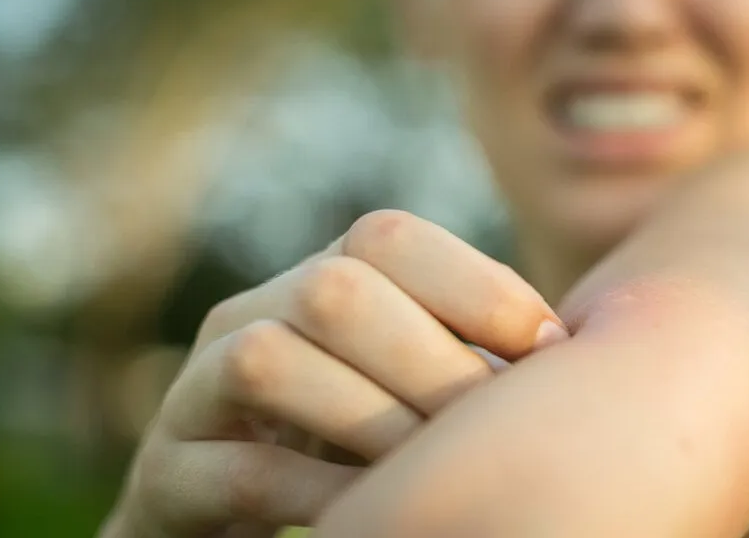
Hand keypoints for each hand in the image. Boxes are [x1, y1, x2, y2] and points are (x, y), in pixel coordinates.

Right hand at [100, 210, 567, 537]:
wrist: (234, 510)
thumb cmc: (361, 441)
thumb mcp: (417, 385)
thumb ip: (471, 353)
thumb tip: (581, 349)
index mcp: (324, 278)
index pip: (389, 238)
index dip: (477, 286)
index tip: (550, 350)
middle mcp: (255, 311)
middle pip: (334, 290)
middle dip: (430, 360)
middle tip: (490, 425)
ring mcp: (199, 386)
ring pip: (271, 360)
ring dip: (371, 421)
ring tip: (430, 468)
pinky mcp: (167, 469)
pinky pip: (239, 468)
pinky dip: (316, 492)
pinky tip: (368, 510)